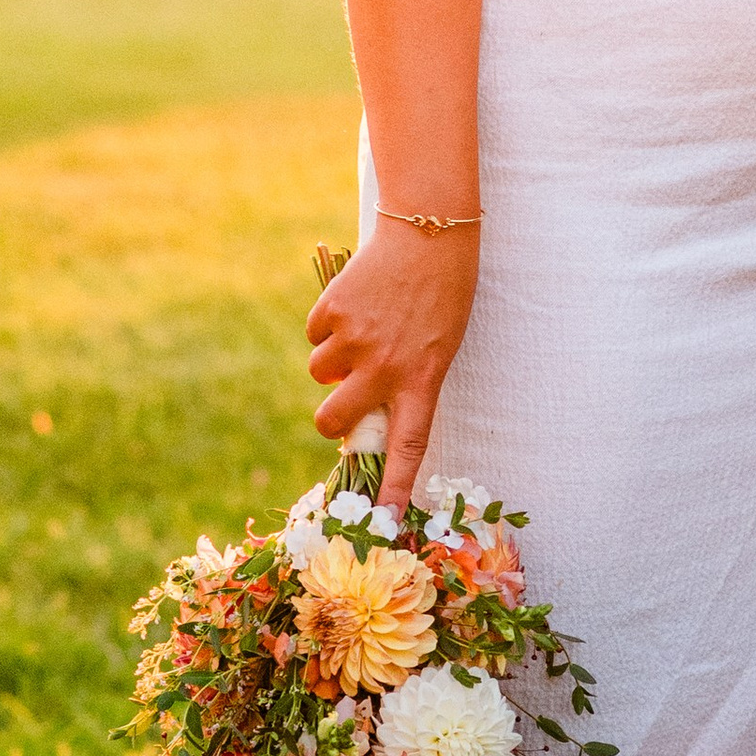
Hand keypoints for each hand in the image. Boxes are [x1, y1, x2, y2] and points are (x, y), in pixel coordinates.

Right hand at [305, 221, 480, 506]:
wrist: (430, 232)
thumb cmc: (442, 296)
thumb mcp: (438, 348)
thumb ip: (404, 384)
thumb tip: (358, 417)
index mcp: (422, 379)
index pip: (406, 447)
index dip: (391, 487)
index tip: (381, 523)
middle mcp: (385, 366)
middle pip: (331, 420)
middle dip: (329, 417)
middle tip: (343, 396)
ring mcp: (355, 339)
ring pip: (318, 373)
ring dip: (333, 358)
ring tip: (365, 326)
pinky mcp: (331, 311)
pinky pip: (314, 334)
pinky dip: (327, 324)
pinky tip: (356, 300)